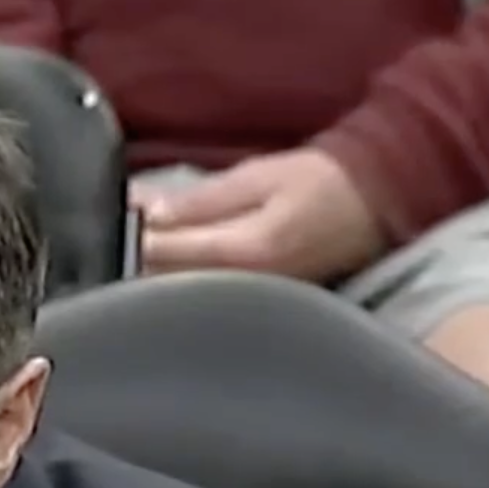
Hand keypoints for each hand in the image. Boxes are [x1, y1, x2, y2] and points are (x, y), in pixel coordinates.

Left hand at [135, 150, 385, 282]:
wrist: (375, 203)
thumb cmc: (317, 181)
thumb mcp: (257, 176)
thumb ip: (201, 200)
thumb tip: (148, 214)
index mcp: (243, 251)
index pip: (166, 253)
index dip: (134, 239)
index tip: (114, 222)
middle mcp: (241, 288)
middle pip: (166, 284)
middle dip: (137, 262)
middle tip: (116, 239)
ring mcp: (247, 304)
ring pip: (182, 297)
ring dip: (155, 278)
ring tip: (135, 255)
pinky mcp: (252, 309)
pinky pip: (202, 301)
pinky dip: (180, 287)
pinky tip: (167, 273)